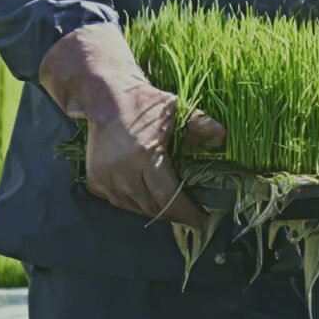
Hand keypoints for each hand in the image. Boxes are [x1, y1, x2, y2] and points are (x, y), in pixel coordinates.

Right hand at [39, 25, 223, 230]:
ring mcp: (106, 178)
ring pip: (135, 208)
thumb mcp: (177, 110)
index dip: (188, 212)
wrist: (107, 98)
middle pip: (153, 207)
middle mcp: (122, 172)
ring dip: (155, 210)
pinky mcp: (96, 180)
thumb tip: (222, 137)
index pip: (169, 197)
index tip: (203, 220)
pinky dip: (136, 203)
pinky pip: (119, 201)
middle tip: (193, 215)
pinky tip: (150, 198)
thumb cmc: (145, 104)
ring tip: (174, 207)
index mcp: (145, 156)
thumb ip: (201, 125)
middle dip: (176, 214)